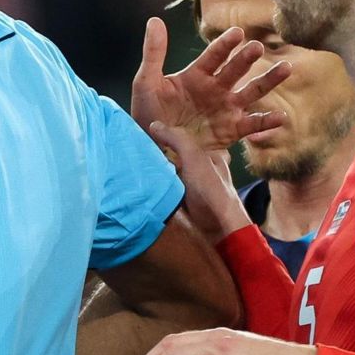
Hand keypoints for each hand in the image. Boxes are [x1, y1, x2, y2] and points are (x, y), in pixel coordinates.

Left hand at [131, 20, 288, 149]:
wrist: (154, 147)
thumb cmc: (148, 113)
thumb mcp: (147, 83)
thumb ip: (153, 53)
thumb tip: (154, 20)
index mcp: (197, 75)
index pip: (214, 55)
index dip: (225, 44)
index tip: (237, 33)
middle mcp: (216, 88)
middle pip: (236, 70)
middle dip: (246, 58)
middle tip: (256, 47)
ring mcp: (226, 108)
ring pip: (252, 92)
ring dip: (269, 80)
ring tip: (286, 68)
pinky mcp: (231, 130)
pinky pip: (252, 125)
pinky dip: (267, 122)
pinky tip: (281, 118)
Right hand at [143, 121, 250, 244]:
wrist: (219, 230)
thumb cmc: (212, 191)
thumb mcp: (195, 158)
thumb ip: (177, 140)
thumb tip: (154, 124)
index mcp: (212, 156)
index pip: (186, 141)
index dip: (167, 136)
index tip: (146, 134)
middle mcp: (204, 171)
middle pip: (177, 158)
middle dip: (160, 155)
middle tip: (136, 151)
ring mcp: (196, 189)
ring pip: (172, 175)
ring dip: (158, 173)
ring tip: (135, 167)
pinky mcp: (187, 205)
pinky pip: (168, 191)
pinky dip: (159, 189)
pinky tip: (145, 186)